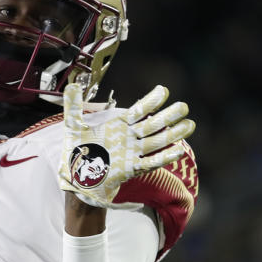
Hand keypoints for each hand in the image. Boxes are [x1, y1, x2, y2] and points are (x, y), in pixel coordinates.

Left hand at [57, 83, 194, 208]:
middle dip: (168, 116)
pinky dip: (164, 157)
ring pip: (157, 141)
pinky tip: (178, 150)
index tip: (163, 90)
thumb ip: (74, 105)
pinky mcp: (131, 169)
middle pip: (153, 125)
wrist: (76, 177)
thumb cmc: (77, 151)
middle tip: (183, 106)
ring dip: (173, 134)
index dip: (151, 101)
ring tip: (189, 124)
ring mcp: (132, 153)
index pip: (139, 110)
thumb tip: (72, 84)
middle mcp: (129, 138)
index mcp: (119, 125)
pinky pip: (151, 162)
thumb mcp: (73, 126)